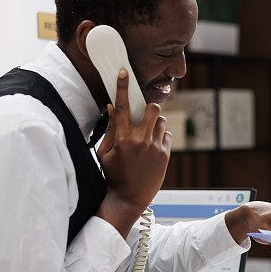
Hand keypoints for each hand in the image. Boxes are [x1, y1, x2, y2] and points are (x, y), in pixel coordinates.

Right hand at [96, 69, 170, 235]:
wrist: (128, 199)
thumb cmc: (112, 175)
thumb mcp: (104, 152)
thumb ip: (109, 129)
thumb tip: (110, 107)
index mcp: (121, 138)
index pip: (121, 106)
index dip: (122, 87)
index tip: (124, 72)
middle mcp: (140, 140)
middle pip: (152, 109)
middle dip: (149, 107)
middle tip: (144, 114)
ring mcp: (154, 148)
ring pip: (161, 121)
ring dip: (154, 123)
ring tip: (146, 135)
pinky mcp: (165, 155)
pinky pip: (166, 135)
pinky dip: (160, 136)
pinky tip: (152, 147)